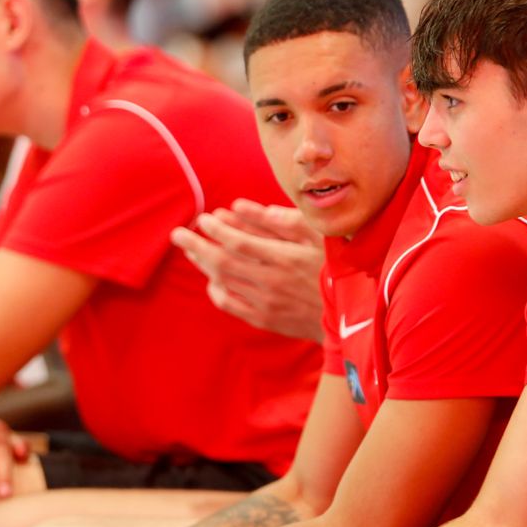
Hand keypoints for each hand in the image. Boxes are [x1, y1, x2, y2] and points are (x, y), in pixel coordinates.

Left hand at [170, 200, 324, 340]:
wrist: (349, 313)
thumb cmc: (333, 265)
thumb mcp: (316, 235)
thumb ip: (279, 219)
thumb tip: (240, 206)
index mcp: (285, 258)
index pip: (239, 242)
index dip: (216, 230)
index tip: (203, 218)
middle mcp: (272, 282)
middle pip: (222, 262)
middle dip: (196, 245)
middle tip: (177, 233)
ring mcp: (266, 303)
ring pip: (222, 282)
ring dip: (202, 264)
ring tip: (190, 249)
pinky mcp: (264, 319)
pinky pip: (229, 304)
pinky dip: (215, 289)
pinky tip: (212, 277)